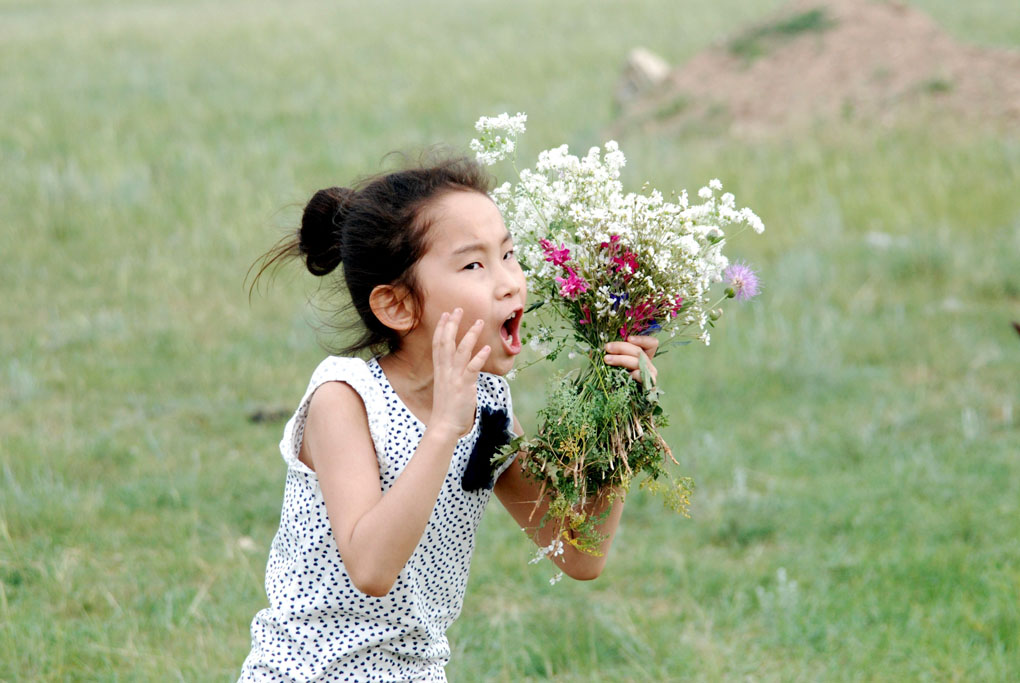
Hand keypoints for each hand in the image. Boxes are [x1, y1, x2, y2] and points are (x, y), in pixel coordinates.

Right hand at [429, 308, 491, 437]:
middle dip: (453, 324)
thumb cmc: (447, 408)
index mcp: (440, 370)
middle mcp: (445, 371)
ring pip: (461, 351)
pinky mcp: (464, 386)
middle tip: (459, 309)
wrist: (443, 425)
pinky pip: (472, 368)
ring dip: (470, 335)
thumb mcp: (447, 386)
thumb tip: (462, 366)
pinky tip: (486, 348)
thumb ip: (452, 374)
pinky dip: (479, 357)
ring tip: (479, 322)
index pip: (438, 344)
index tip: (446, 314)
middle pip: (447, 342)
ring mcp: (454, 377)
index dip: (442, 328)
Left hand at [603, 335, 658, 384]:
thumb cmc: (615, 376)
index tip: (629, 338)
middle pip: (639, 352)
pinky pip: (642, 377)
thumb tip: (608, 344)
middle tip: (607, 347)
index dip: (642, 339)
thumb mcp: (616, 360)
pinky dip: (635, 374)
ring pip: (638, 362)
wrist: (618, 398)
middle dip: (622, 347)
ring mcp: (648, 375)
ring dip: (621, 359)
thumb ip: (617, 351)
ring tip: (607, 359)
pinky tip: (627, 374)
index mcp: (644, 356)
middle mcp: (648, 365)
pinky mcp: (647, 386)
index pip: (652, 343)